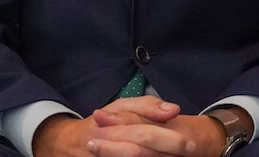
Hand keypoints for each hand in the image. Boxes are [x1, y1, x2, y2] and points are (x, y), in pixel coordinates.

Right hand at [34, 98, 207, 156]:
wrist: (68, 144)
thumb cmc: (100, 123)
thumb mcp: (120, 106)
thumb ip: (147, 106)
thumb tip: (173, 109)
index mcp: (111, 126)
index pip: (144, 133)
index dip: (169, 140)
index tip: (190, 144)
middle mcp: (106, 146)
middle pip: (138, 153)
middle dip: (167, 153)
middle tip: (190, 153)